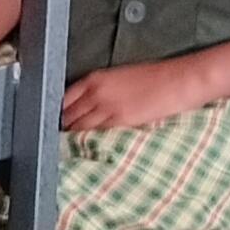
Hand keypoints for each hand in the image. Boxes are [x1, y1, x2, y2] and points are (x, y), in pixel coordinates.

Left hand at [60, 55, 221, 134]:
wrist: (177, 80)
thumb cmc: (153, 78)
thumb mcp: (118, 78)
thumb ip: (99, 90)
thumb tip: (85, 108)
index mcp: (94, 78)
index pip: (62, 99)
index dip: (55, 114)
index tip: (52, 125)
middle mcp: (95, 92)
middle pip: (66, 115)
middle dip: (60, 128)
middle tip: (54, 142)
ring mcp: (106, 107)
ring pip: (77, 127)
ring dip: (70, 138)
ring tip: (63, 151)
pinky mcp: (118, 121)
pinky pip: (94, 134)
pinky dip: (85, 142)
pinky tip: (81, 150)